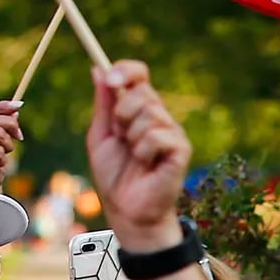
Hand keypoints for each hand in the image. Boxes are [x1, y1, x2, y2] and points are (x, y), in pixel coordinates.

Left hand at [86, 62, 188, 249]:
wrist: (126, 209)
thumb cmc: (114, 176)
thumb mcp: (100, 136)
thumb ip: (103, 105)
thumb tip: (98, 70)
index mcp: (138, 109)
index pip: (139, 75)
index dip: (126, 71)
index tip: (110, 79)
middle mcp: (159, 116)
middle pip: (142, 92)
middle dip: (121, 114)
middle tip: (120, 137)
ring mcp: (172, 132)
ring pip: (149, 114)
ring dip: (131, 137)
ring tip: (134, 156)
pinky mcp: (181, 149)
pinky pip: (157, 136)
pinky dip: (143, 151)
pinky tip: (146, 165)